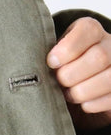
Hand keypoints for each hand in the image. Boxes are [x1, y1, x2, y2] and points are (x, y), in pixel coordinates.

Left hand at [46, 16, 110, 131]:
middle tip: (58, 82)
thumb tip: (32, 65)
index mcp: (90, 31)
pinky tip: (81, 103)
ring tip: (67, 94)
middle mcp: (110, 45)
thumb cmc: (60, 66)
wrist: (79, 83)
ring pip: (108, 79)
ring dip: (81, 91)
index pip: (87, 30)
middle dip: (72, 74)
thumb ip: (47, 55)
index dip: (67, 48)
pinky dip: (92, 104)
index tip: (51, 62)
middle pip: (99, 57)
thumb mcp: (53, 54)